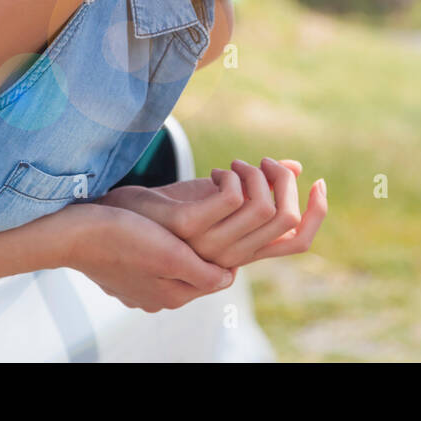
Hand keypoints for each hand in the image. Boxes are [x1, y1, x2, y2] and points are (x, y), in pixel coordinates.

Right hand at [59, 202, 235, 312]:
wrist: (72, 232)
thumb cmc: (122, 236)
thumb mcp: (170, 255)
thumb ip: (201, 273)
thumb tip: (228, 279)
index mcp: (173, 295)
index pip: (218, 275)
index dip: (231, 245)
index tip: (231, 219)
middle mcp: (158, 297)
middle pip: (199, 271)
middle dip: (212, 242)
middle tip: (217, 211)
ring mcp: (140, 288)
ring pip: (178, 264)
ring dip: (191, 242)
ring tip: (193, 215)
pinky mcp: (126, 274)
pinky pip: (157, 260)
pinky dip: (167, 244)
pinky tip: (164, 225)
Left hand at [93, 158, 326, 269]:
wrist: (102, 226)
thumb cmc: (159, 213)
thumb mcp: (212, 199)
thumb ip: (252, 190)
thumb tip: (295, 167)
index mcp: (239, 253)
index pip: (296, 242)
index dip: (316, 213)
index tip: (317, 181)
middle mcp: (227, 258)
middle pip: (284, 220)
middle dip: (284, 181)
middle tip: (267, 162)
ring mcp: (206, 247)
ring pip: (262, 208)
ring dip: (257, 175)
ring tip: (239, 164)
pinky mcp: (186, 229)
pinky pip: (231, 198)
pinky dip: (233, 178)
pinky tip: (218, 172)